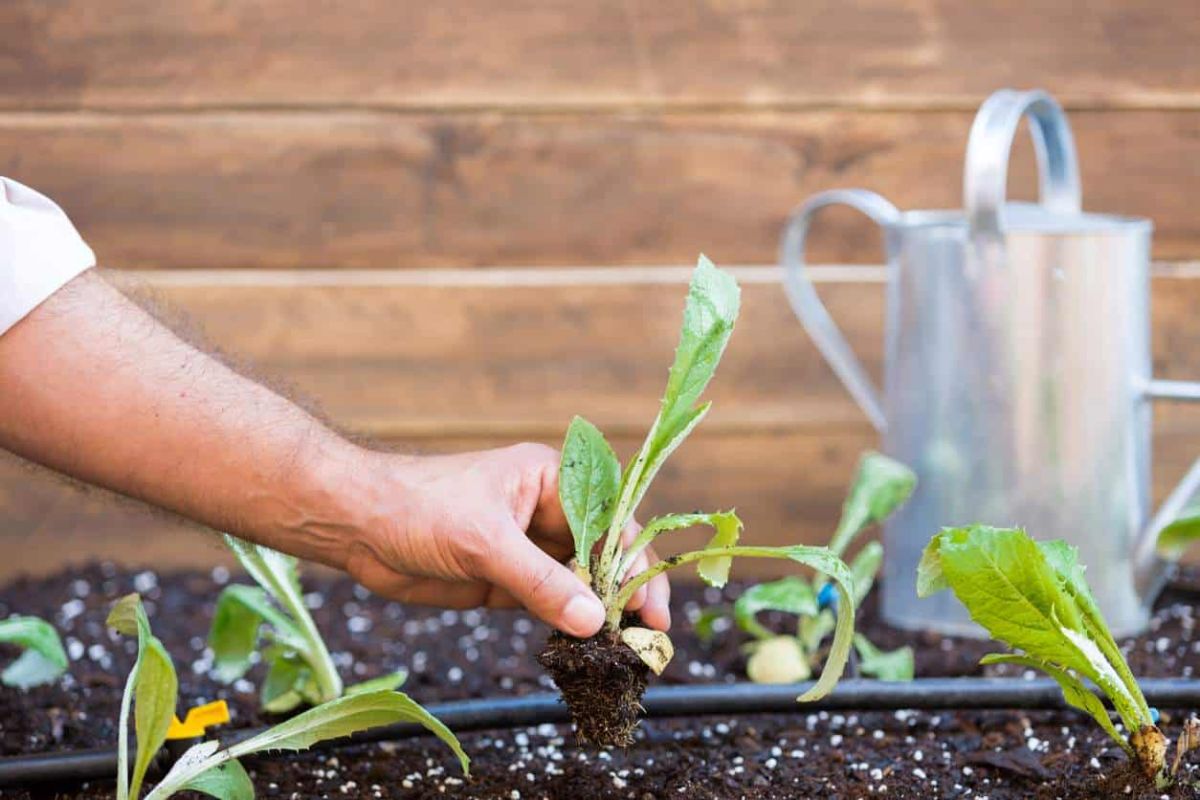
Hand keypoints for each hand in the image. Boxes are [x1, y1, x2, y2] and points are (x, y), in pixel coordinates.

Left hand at [342, 443, 670, 637]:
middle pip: (604, 554)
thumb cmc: (417, 506)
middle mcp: (547, 512)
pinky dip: (568, 626)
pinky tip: (585, 650)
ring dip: (600, 614)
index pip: (612, 520)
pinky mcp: (506, 581)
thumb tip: (593, 622)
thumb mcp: (483, 541)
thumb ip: (539, 582)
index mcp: (551, 480)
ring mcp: (527, 548)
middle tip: (649, 637)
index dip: (637, 563)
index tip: (651, 608)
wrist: (355, 526)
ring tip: (624, 651)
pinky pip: (550, 604)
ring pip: (580, 583)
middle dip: (626, 593)